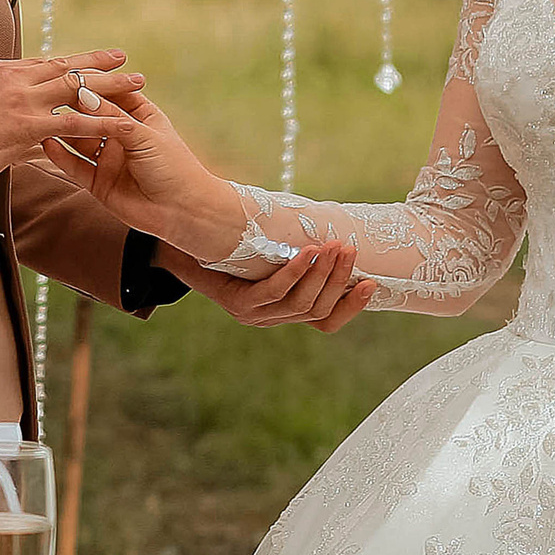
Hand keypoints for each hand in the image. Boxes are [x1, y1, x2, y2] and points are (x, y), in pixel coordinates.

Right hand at [0, 49, 141, 194]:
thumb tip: (18, 122)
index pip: (40, 64)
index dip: (68, 62)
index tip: (86, 60)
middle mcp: (11, 77)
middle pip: (64, 65)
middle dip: (96, 61)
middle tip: (121, 56)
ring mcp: (20, 99)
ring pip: (76, 86)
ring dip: (110, 84)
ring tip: (136, 82)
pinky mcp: (26, 124)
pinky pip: (74, 121)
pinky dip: (102, 121)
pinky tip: (123, 123)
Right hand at [37, 85, 238, 257]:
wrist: (182, 211)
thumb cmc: (174, 167)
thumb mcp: (144, 135)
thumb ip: (113, 117)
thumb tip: (84, 95)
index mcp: (139, 117)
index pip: (112, 94)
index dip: (94, 85)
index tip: (71, 76)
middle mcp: (121, 135)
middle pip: (92, 116)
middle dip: (74, 106)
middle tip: (50, 96)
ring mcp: (108, 158)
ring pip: (80, 140)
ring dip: (64, 130)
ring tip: (43, 118)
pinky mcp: (98, 181)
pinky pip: (75, 165)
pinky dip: (61, 155)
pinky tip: (47, 144)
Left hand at [157, 243, 373, 332]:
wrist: (181, 247)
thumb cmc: (230, 247)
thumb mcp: (270, 251)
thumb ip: (299, 253)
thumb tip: (335, 234)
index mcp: (283, 311)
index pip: (327, 321)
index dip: (352, 307)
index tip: (373, 284)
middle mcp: (271, 319)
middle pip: (318, 309)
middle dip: (340, 279)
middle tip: (350, 249)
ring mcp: (254, 316)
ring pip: (301, 303)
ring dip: (323, 274)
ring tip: (335, 246)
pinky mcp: (239, 306)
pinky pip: (275, 292)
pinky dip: (296, 271)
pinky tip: (308, 251)